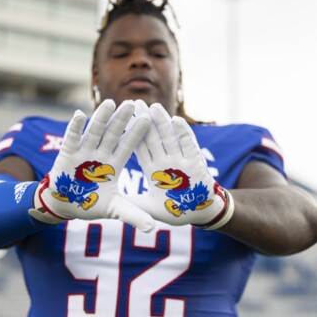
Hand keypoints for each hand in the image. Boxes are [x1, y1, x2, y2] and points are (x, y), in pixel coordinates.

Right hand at [29, 99, 154, 232]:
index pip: (129, 146)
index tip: (148, 118)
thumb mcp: (115, 210)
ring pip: (95, 132)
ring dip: (101, 118)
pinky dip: (75, 128)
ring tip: (110, 103)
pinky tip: (80, 114)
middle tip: (132, 103)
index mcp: (115, 165)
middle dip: (122, 119)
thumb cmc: (92, 204)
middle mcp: (101, 155)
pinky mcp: (67, 155)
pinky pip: (72, 139)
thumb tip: (153, 228)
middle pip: (113, 134)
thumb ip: (133, 215)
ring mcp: (84, 153)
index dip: (137, 133)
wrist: (66, 205)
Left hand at [128, 102, 233, 228]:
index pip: (140, 149)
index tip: (120, 121)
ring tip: (154, 106)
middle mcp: (166, 162)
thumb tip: (114, 202)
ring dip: (162, 122)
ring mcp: (181, 160)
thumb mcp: (152, 208)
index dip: (131, 135)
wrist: (201, 213)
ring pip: (170, 138)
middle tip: (135, 103)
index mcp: (153, 171)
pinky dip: (184, 133)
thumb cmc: (177, 210)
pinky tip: (177, 120)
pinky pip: (189, 145)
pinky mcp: (195, 162)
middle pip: (153, 138)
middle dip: (145, 121)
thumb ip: (136, 204)